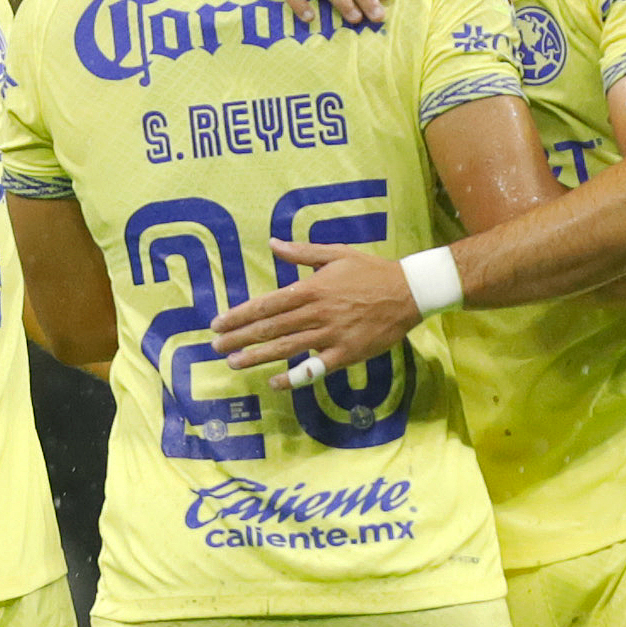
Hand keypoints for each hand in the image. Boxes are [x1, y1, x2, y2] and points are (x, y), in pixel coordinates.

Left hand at [212, 241, 417, 388]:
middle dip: (240, 337)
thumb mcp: (336, 254)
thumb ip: (302, 252)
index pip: (267, 303)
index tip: (218, 323)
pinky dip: (294, 377)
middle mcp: (317, 313)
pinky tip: (275, 382)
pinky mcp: (346, 354)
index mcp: (312, 288)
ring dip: (257, 357)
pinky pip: (315, 369)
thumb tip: (272, 243)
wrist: (409, 292)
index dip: (240, 315)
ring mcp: (331, 335)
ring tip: (233, 363)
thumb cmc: (371, 271)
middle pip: (271, 327)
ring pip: (287, 348)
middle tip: (216, 346)